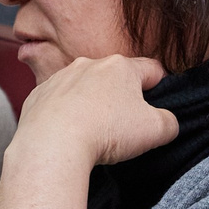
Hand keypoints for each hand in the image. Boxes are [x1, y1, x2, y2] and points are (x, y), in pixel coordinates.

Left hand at [15, 54, 176, 169]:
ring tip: (93, 132)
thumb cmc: (106, 132)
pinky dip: (64, 115)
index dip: (160, 86)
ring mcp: (60, 78)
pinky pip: (57, 102)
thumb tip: (167, 122)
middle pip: (115, 78)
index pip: (151, 69)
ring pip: (84, 88)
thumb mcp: (155, 131)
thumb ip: (169, 122)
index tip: (158, 103)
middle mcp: (89, 64)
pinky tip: (68, 134)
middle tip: (124, 125)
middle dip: (122, 97)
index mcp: (121, 67)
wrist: (52, 144)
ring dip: (91, 104)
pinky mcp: (38, 95)